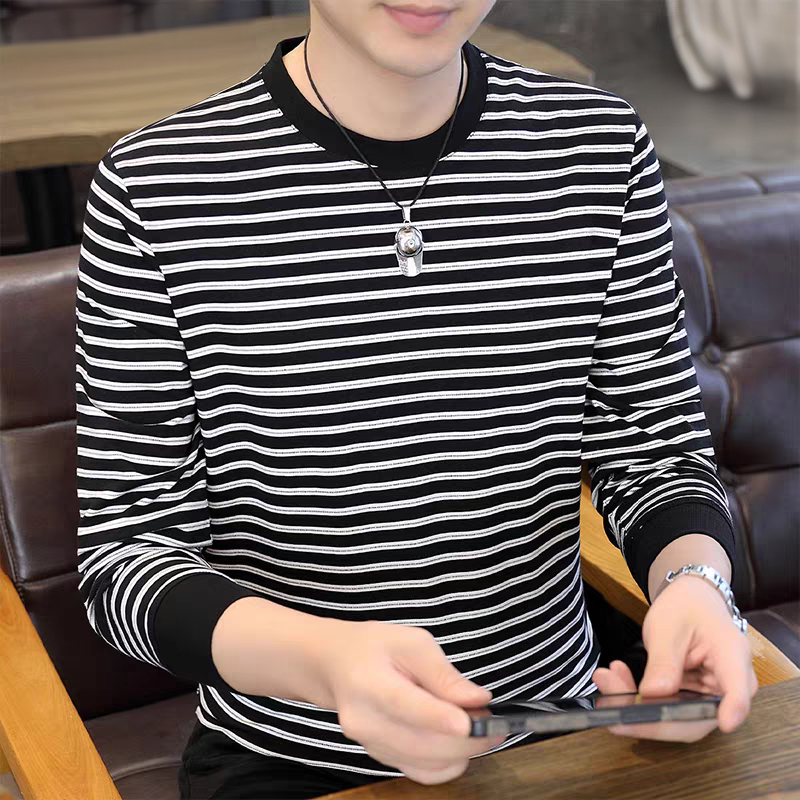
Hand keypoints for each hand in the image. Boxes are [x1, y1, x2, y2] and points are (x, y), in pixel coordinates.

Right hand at [316, 620, 504, 784]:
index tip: (473, 722)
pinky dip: (447, 763)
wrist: (336, 666)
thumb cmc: (374, 647)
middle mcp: (364, 721)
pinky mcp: (380, 758)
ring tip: (478, 727)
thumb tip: (478, 699)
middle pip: (421, 742)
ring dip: (461, 751)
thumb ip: (443, 672)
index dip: (440, 718)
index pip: (405, 705)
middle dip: (467, 738)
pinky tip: (458, 743)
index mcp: (369, 682)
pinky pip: (421, 772)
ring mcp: (370, 745)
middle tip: (493, 720)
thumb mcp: (411, 641)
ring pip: (426, 762)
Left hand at [592, 575, 756, 740]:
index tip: (725, 723)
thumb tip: (652, 694)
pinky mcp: (692, 701)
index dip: (732, 710)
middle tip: (609, 702)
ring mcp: (710, 698)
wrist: (690, 602)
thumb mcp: (668, 627)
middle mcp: (728, 686)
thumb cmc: (686, 608)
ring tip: (605, 678)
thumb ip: (664, 662)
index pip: (739, 691)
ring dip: (635, 707)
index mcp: (732, 658)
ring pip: (676, 719)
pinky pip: (665, 710)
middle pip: (697, 718)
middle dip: (649, 718)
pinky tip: (615, 678)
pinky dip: (636, 699)